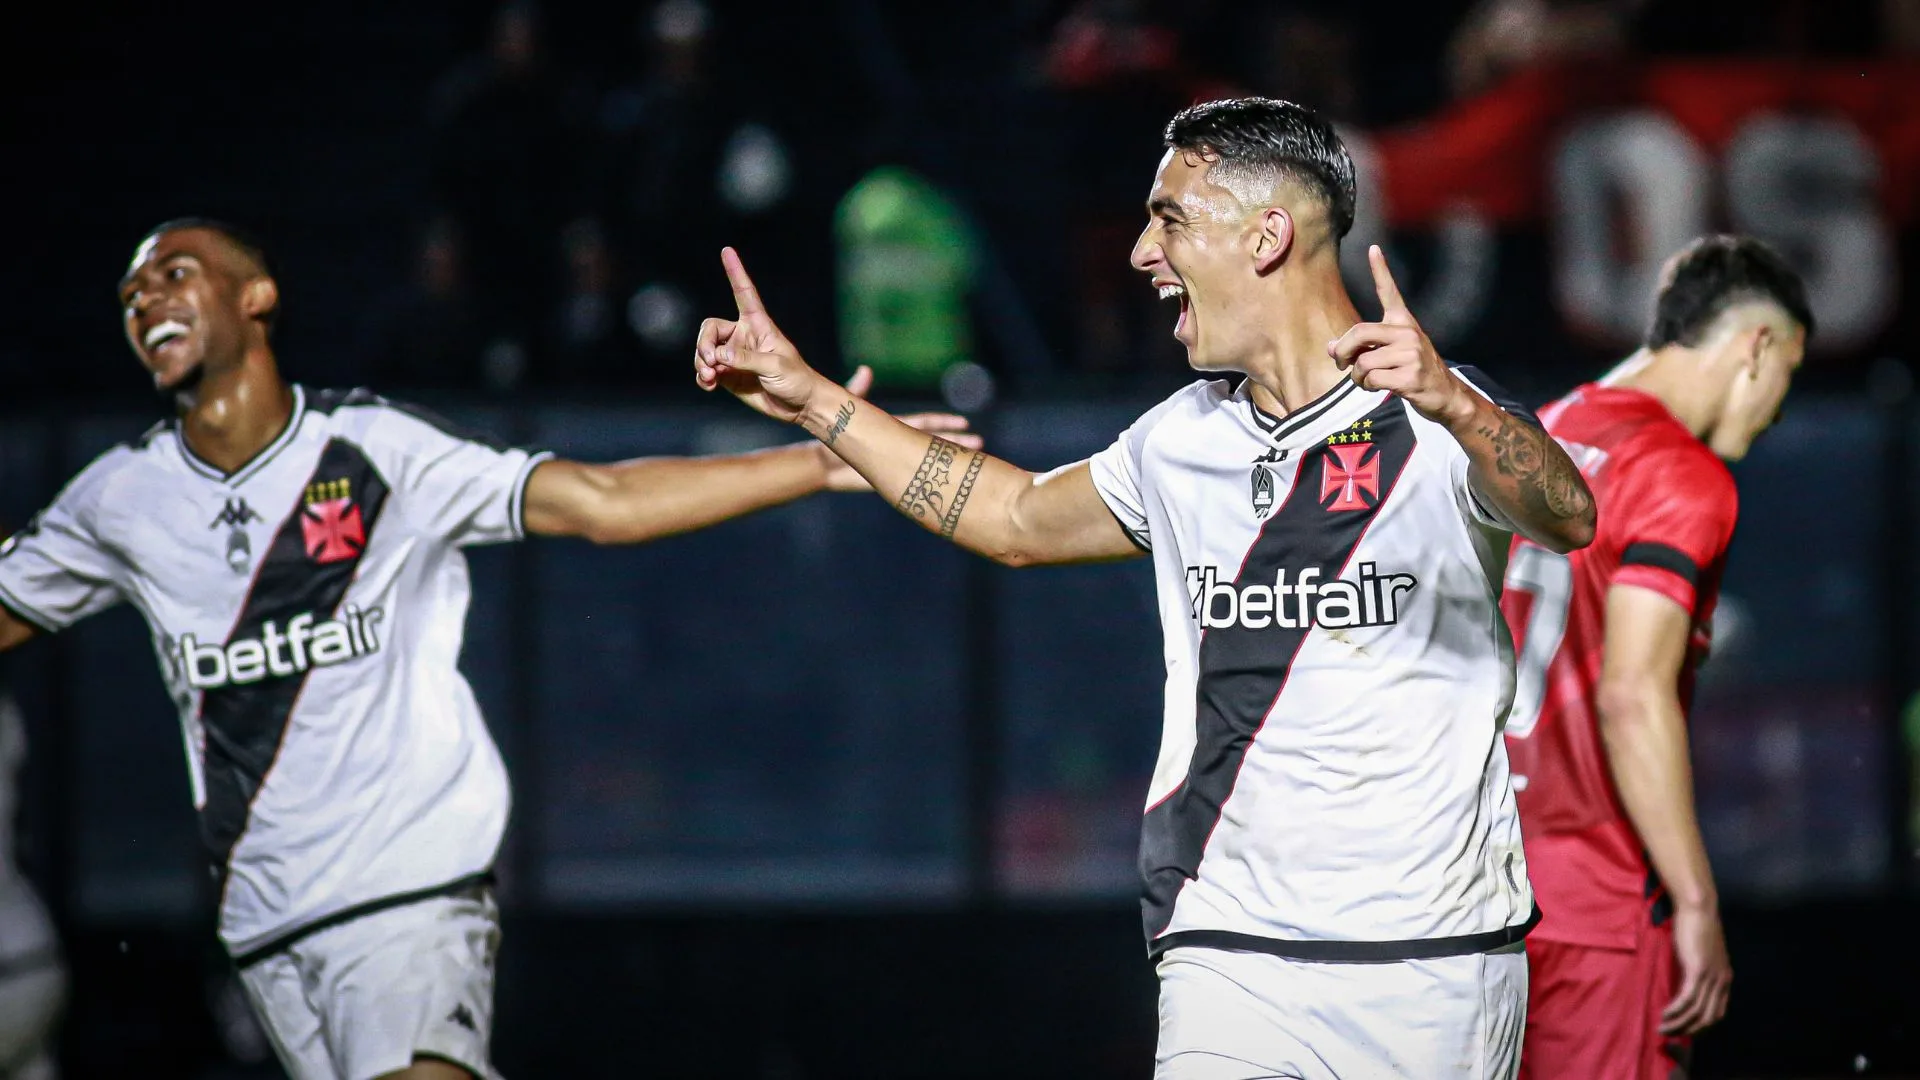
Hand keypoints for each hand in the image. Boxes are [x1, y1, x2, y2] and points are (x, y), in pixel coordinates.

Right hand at [694, 247, 835, 422]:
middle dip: (704, 344)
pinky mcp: (728, 376)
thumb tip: (719, 356)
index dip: (736, 272)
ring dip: (701, 363)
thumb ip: (747, 359)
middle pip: (710, 328)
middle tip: (710, 361)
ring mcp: (733, 356)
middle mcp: (742, 337)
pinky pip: (705, 371)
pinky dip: (702, 377)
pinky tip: (708, 385)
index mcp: (758, 325)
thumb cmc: (796, 379)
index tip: (727, 250)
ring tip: (709, 377)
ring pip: (704, 351)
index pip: (744, 293)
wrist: (799, 406)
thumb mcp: (776, 366)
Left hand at [816, 366, 982, 491]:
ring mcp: (895, 464)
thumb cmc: (830, 435)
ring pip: (928, 464)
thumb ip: (856, 393)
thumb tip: (867, 369)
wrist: (818, 465)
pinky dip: (931, 485)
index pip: (925, 424)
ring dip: (947, 464)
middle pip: (934, 443)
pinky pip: (914, 484)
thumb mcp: (845, 412)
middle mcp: (898, 445)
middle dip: (956, 444)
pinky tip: (947, 490)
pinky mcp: (888, 481)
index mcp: (893, 427)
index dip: (944, 423)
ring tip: (971, 469)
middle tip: (979, 445)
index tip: (964, 423)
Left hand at [1328, 245, 1475, 428]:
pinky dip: (1367, 387)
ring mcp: (1411, 354)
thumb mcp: (1390, 354)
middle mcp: (1408, 332)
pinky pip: (1372, 379)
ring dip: (1357, 377)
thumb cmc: (1413, 371)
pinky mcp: (1410, 376)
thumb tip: (1330, 347)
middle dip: (1342, 351)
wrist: (1445, 394)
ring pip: (1362, 362)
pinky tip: (1377, 388)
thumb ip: (1362, 347)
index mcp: (1403, 322)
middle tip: (1341, 363)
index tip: (1373, 248)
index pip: (1389, 292)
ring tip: (1367, 380)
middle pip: (1359, 333)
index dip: (1380, 270)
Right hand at [1660, 904, 1731, 1035]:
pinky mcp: (1698, 970)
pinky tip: (1665, 1013)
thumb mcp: (1701, 953)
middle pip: (1708, 1018)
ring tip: (1662, 1028)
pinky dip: (1676, 1010)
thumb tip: (1685, 982)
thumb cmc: (1696, 926)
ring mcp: (1711, 977)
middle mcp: (1721, 981)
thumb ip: (1698, 969)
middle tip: (1671, 1035)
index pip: (1717, 1013)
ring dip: (1679, 1024)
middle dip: (1689, 1031)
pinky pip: (1687, 999)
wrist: (1698, 907)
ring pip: (1697, 1012)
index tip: (1684, 1031)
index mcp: (1724, 978)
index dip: (1701, 1027)